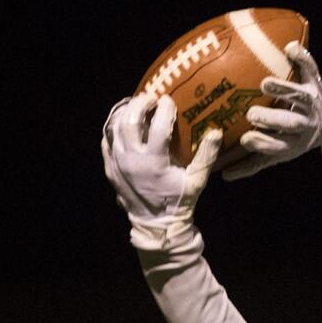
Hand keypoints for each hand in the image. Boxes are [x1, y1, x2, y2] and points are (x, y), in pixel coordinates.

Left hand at [101, 94, 222, 226]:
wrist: (157, 224)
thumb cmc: (179, 202)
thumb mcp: (197, 181)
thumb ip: (206, 156)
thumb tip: (215, 132)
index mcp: (154, 162)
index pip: (158, 125)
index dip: (164, 108)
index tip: (170, 101)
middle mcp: (132, 160)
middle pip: (129, 120)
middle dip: (140, 103)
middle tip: (151, 98)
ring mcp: (118, 163)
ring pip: (114, 126)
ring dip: (125, 112)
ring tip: (136, 106)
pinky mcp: (110, 168)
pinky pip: (106, 140)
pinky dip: (114, 127)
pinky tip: (124, 123)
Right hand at [222, 41, 321, 180]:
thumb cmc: (291, 138)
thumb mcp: (277, 154)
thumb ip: (253, 163)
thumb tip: (225, 175)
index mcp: (293, 143)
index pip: (278, 146)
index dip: (264, 143)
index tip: (246, 138)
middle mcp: (303, 123)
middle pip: (290, 123)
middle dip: (272, 119)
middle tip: (253, 114)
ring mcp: (309, 102)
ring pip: (300, 96)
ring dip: (284, 89)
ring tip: (265, 84)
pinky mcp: (314, 82)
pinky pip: (310, 68)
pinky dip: (302, 57)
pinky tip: (289, 48)